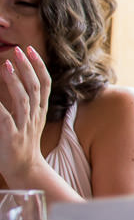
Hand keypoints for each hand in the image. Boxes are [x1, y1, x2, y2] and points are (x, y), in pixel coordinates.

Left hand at [0, 46, 50, 182]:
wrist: (24, 169)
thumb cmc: (22, 142)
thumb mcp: (28, 119)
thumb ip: (22, 101)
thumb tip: (13, 80)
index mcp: (40, 110)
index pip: (44, 83)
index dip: (38, 65)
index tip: (29, 50)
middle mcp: (35, 116)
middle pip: (36, 87)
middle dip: (27, 67)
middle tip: (18, 51)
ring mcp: (24, 126)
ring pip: (23, 99)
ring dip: (15, 81)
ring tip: (6, 66)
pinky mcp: (11, 137)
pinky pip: (5, 118)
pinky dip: (0, 107)